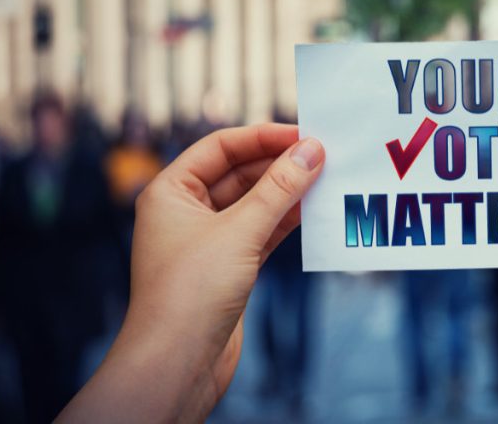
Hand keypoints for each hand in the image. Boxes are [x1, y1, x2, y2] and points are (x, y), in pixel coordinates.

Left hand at [59, 124, 323, 422]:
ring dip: (287, 192)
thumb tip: (311, 150)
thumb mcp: (240, 231)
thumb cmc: (191, 293)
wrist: (177, 364)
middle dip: (279, 164)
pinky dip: (286, 221)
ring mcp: (208, 241)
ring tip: (326, 179)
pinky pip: (262, 231)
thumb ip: (279, 189)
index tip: (303, 133)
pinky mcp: (229, 268)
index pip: (220, 147)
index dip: (262, 136)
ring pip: (254, 203)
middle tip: (323, 155)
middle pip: (239, 173)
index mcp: (171, 192)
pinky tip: (314, 212)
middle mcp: (186, 212)